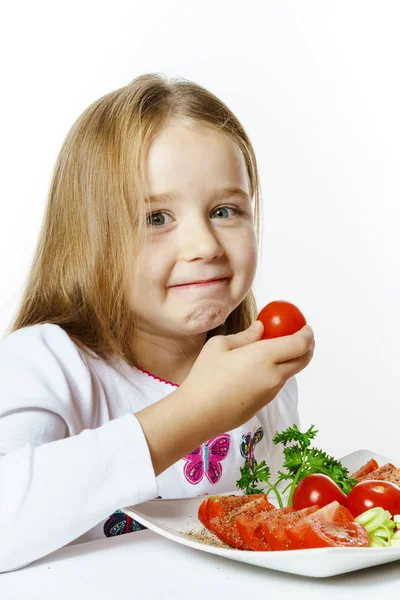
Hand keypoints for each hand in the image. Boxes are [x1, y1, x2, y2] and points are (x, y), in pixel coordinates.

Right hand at [135, 320, 313, 475]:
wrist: (198, 413)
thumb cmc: (205, 375)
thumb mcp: (219, 345)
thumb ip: (245, 336)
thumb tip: (261, 328)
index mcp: (264, 356)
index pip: (299, 344)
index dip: (307, 334)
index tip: (306, 328)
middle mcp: (273, 375)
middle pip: (303, 360)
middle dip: (308, 347)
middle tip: (303, 338)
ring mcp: (271, 392)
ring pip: (290, 373)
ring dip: (292, 360)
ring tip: (278, 351)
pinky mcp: (264, 404)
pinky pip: (277, 384)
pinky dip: (279, 372)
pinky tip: (261, 369)